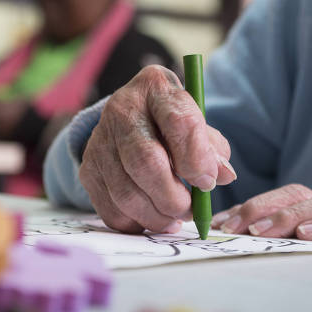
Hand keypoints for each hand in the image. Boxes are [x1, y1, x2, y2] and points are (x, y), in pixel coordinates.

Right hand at [80, 65, 236, 233]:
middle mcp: (121, 110)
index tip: (208, 183)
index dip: (196, 158)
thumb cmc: (169, 123)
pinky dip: (134, 223)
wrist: (128, 120)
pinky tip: (152, 219)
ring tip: (174, 219)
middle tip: (189, 211)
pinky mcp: (88, 169)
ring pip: (125, 192)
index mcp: (156, 88)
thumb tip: (222, 177)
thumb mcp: (195, 123)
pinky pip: (110, 208)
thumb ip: (212, 148)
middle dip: (172, 197)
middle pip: (145, 162)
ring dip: (156, 216)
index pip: (178, 122)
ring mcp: (99, 141)